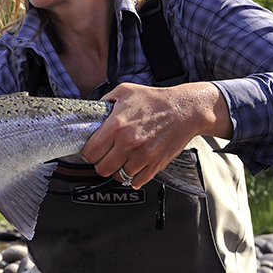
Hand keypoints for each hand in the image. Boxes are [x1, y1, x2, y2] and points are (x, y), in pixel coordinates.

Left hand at [80, 82, 231, 188]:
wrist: (185, 110)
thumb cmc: (156, 100)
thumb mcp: (124, 91)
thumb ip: (104, 101)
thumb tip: (94, 112)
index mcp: (116, 126)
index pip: (90, 152)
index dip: (88, 153)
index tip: (92, 151)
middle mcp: (128, 143)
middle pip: (102, 168)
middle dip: (100, 164)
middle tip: (104, 158)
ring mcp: (143, 155)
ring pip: (119, 176)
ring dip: (117, 170)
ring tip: (120, 161)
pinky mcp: (155, 164)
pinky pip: (137, 181)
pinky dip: (133, 177)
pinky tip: (133, 167)